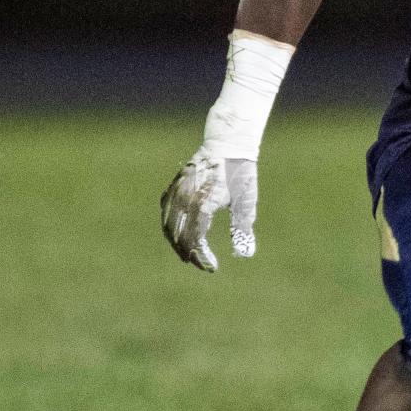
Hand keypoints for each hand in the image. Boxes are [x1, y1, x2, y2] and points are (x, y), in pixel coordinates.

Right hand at [160, 149, 257, 271]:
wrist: (228, 143)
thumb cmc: (240, 172)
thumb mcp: (245, 201)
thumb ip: (242, 229)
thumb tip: (245, 254)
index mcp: (202, 203)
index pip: (195, 240)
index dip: (201, 257)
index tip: (212, 267)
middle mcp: (185, 197)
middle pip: (177, 235)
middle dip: (187, 253)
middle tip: (198, 263)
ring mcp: (177, 190)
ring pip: (167, 223)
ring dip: (175, 241)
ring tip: (186, 253)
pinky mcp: (175, 184)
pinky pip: (165, 208)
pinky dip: (168, 224)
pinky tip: (175, 231)